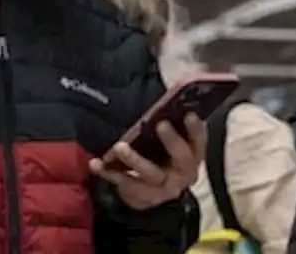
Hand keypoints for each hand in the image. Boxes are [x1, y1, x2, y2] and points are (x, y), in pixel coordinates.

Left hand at [89, 115, 207, 210]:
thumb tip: (166, 99)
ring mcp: (164, 187)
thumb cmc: (165, 156)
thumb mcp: (174, 142)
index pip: (199, 141)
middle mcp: (183, 173)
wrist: (156, 192)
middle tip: (161, 124)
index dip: (196, 128)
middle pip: (181, 158)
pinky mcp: (143, 196)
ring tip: (120, 147)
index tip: (188, 114)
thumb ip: (173, 124)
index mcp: (194, 155)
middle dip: (173, 141)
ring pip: (151, 175)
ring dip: (135, 160)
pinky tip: (95, 164)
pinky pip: (125, 184)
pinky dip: (109, 173)